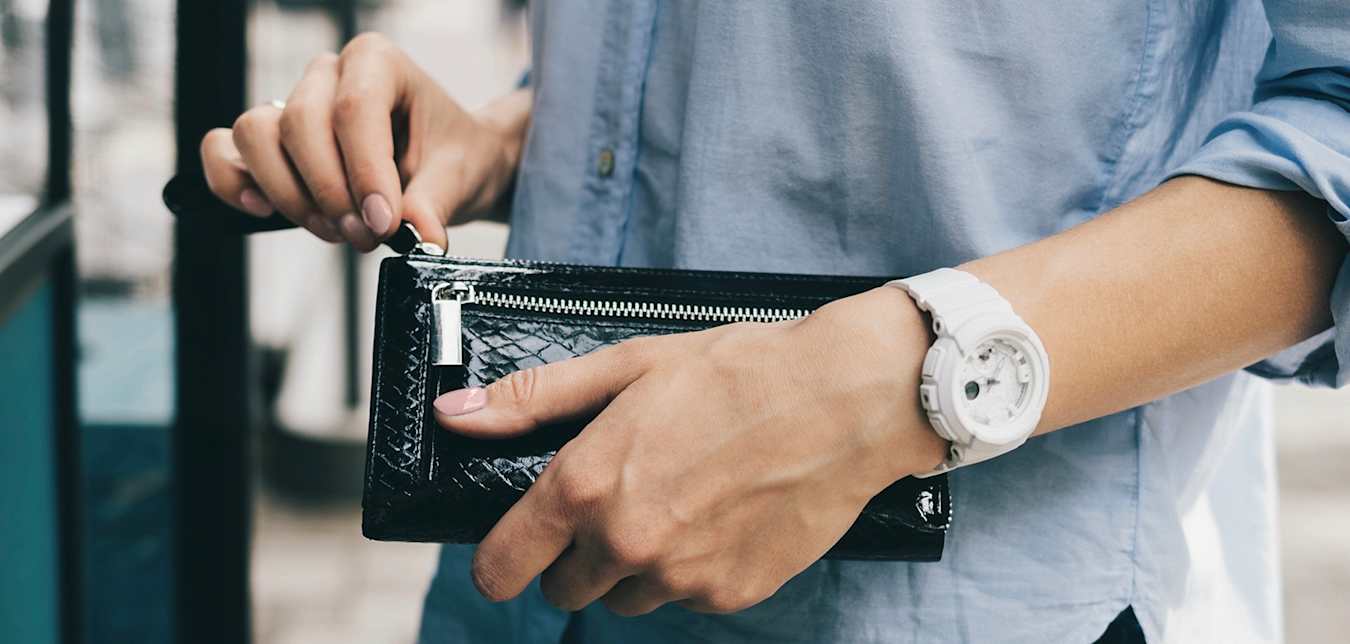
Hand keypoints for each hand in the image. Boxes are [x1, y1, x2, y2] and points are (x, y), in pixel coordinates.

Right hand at [199, 32, 529, 250]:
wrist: (449, 162)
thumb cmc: (452, 154)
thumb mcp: (459, 176)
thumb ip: (435, 204)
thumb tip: (421, 237)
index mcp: (376, 63)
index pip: (354, 110)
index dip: (364, 174)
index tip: (383, 222)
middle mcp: (327, 75)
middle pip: (299, 124)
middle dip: (330, 192)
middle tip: (365, 235)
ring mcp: (290, 103)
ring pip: (255, 136)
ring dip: (290, 195)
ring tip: (335, 230)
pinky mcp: (269, 140)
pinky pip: (224, 152)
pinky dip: (235, 184)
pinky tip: (266, 211)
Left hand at [434, 287, 945, 614]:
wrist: (845, 400)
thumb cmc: (739, 372)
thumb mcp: (628, 365)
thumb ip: (534, 399)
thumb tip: (454, 413)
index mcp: (588, 484)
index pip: (503, 566)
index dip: (498, 564)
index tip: (509, 555)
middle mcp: (627, 541)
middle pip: (565, 590)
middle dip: (578, 555)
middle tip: (620, 501)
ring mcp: (681, 576)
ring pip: (626, 598)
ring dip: (635, 566)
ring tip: (680, 501)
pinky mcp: (729, 594)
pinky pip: (685, 598)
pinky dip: (692, 569)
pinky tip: (720, 516)